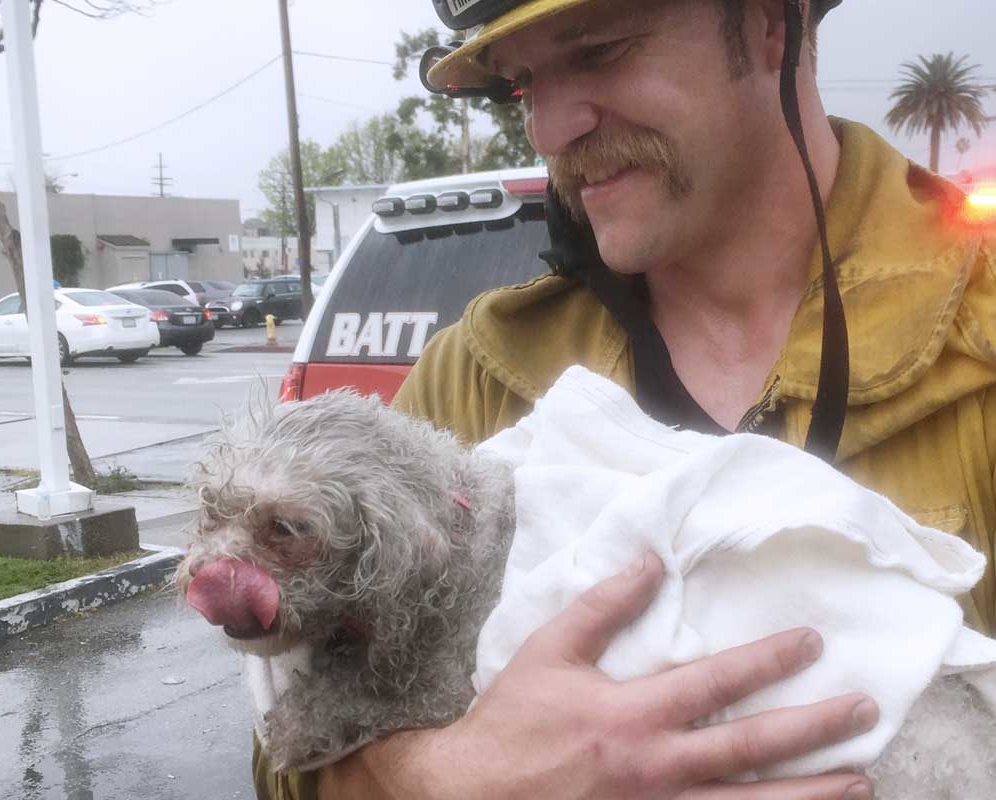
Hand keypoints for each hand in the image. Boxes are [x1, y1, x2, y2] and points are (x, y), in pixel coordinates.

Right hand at [412, 552, 876, 799]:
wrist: (476, 795)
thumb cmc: (514, 721)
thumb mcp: (549, 652)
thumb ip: (602, 607)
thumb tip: (650, 564)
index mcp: (633, 715)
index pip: (716, 682)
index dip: (769, 660)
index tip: (811, 642)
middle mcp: (657, 767)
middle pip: (751, 749)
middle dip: (814, 729)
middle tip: (864, 711)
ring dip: (810, 794)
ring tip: (860, 782)